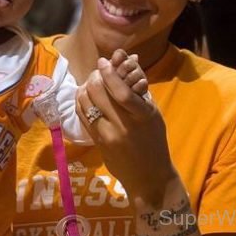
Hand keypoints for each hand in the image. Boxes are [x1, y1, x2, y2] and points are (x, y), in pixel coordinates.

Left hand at [76, 56, 174, 199]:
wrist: (148, 176)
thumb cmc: (154, 141)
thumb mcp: (153, 114)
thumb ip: (140, 88)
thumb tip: (130, 59)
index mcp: (142, 116)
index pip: (121, 91)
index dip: (109, 73)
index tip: (103, 61)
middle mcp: (123, 125)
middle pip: (98, 93)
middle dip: (95, 77)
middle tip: (98, 72)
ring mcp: (106, 134)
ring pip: (85, 103)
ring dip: (85, 88)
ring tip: (91, 83)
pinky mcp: (96, 141)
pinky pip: (82, 115)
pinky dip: (81, 101)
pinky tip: (85, 96)